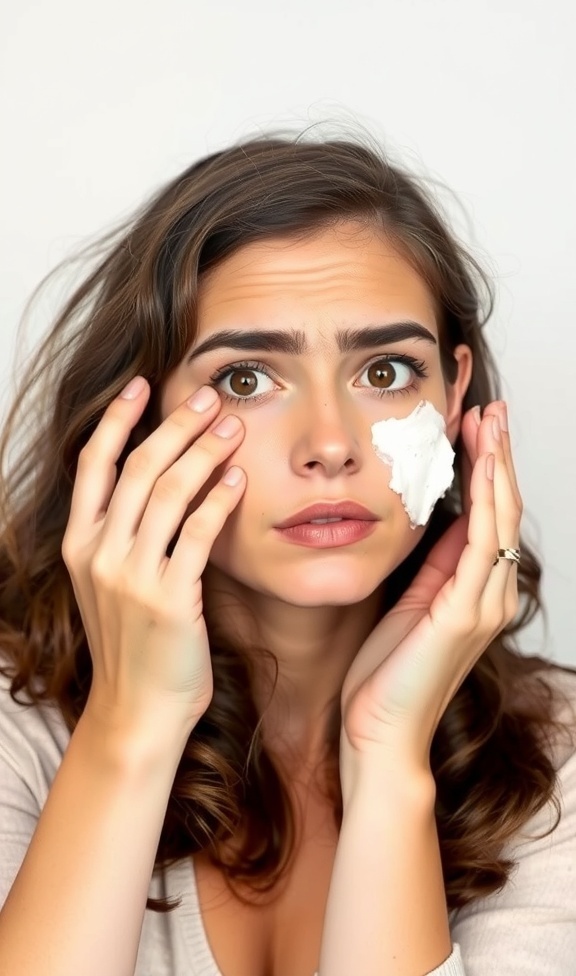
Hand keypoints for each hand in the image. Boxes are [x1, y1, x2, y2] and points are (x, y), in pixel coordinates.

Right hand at [61, 378, 245, 744]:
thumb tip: (161, 479)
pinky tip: (238, 479)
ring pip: (170, 492)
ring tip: (231, 427)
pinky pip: (198, 534)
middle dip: (175, 425)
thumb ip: (125, 535)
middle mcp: (99, 554)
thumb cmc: (134, 644)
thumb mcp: (111, 583)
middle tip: (207, 396)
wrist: (138, 710)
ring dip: (204, 452)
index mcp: (80, 544)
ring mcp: (132, 576)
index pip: (94, 465)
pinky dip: (220, 501)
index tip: (141, 386)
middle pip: (139, 468)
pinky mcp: (169, 598)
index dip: (118, 420)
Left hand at [340, 401, 521, 776]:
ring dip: (496, 464)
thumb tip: (445, 520)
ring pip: (501, 517)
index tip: (476, 426)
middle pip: (504, 507)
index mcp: (475, 592)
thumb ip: (435, 565)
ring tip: (488, 420)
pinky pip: (481, 544)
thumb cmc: (386, 676)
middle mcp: (490, 595)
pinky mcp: (465, 614)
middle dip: (498, 454)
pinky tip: (481, 465)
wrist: (378, 734)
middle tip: (491, 408)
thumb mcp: (411, 604)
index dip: (487, 469)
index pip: (490, 516)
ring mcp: (483, 605)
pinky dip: (485, 499)